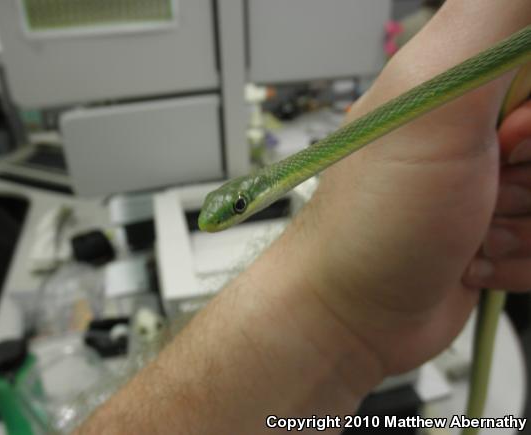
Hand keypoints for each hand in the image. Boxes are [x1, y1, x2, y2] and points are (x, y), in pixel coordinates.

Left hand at [283, 15, 530, 375]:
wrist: (353, 314)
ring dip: (527, 223)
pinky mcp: (507, 229)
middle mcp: (480, 124)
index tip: (507, 135)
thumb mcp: (432, 100)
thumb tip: (512, 3)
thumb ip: (491, 18)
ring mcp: (494, 180)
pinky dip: (525, 260)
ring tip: (468, 230)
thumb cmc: (374, 219)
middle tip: (484, 183)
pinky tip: (473, 259)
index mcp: (465, 75)